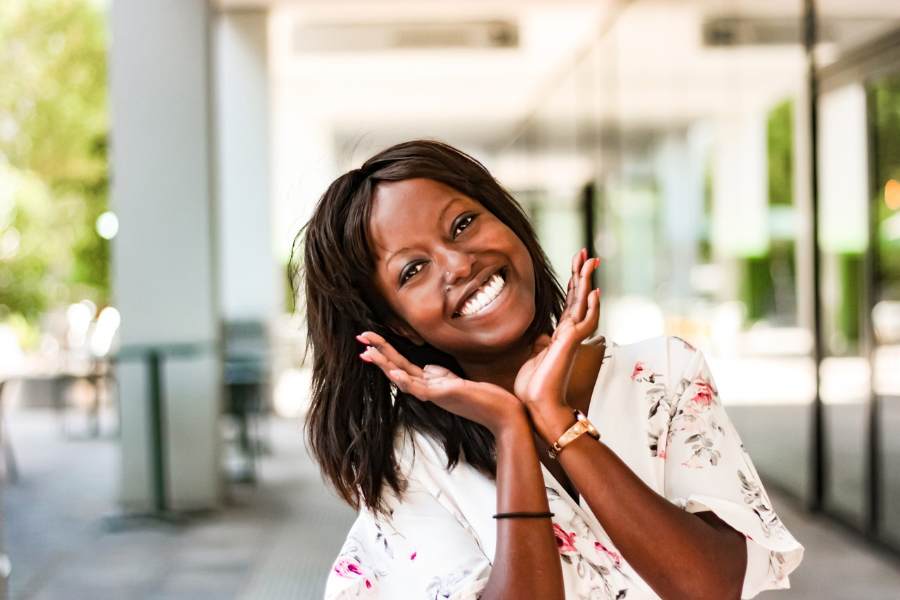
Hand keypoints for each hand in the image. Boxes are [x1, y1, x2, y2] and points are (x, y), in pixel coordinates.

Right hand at [356, 331, 526, 435]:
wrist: (502, 415)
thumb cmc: (483, 398)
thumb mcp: (456, 381)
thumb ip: (440, 374)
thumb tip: (427, 366)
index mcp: (430, 383)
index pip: (402, 365)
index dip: (386, 352)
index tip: (369, 340)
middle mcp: (428, 389)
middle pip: (397, 368)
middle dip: (379, 352)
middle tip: (359, 337)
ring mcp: (434, 394)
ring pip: (403, 378)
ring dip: (385, 365)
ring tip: (367, 352)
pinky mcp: (444, 396)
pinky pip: (420, 389)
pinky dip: (405, 381)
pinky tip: (393, 372)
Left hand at [514, 248, 600, 440]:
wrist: (537, 407)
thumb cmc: (535, 387)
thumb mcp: (535, 357)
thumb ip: (541, 344)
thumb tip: (541, 337)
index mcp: (561, 335)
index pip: (570, 302)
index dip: (574, 282)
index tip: (576, 263)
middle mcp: (570, 334)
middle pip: (579, 297)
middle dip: (582, 273)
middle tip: (586, 251)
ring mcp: (572, 338)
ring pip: (584, 303)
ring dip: (587, 281)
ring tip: (591, 259)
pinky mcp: (570, 345)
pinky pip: (585, 322)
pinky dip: (591, 306)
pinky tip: (593, 290)